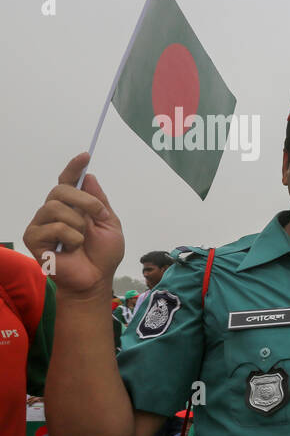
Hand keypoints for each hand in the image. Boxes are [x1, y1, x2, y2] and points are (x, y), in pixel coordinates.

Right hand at [23, 153, 124, 298]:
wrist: (96, 280)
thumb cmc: (102, 256)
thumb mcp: (110, 225)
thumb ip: (99, 202)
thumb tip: (89, 177)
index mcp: (73, 207)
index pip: (68, 181)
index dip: (74, 167)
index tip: (85, 155)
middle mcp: (54, 211)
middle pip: (61, 189)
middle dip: (85, 200)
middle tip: (98, 215)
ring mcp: (42, 224)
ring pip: (55, 206)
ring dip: (78, 224)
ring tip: (82, 240)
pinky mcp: (33, 238)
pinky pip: (52, 227)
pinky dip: (70, 237)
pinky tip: (71, 248)